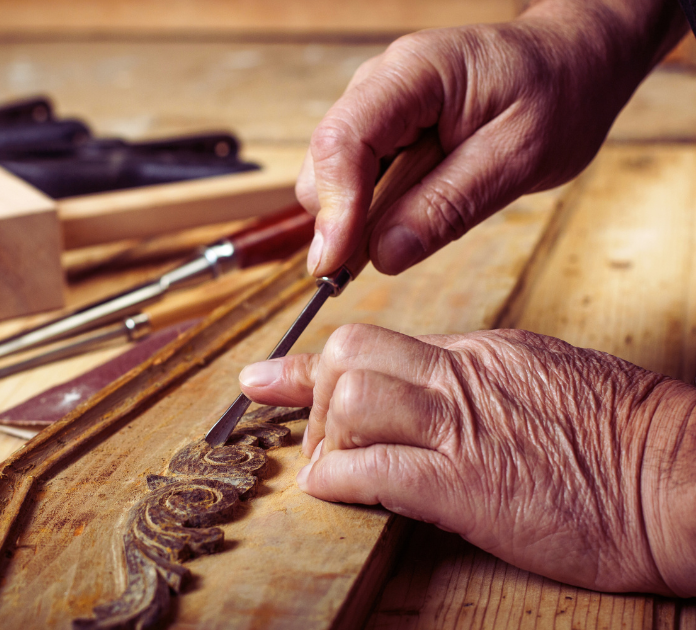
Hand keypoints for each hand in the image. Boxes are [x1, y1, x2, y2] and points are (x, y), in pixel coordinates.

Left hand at [239, 324, 695, 595]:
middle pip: (350, 355)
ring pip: (352, 399)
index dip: (309, 365)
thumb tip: (423, 395)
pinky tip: (337, 493)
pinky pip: (374, 468)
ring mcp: (463, 428)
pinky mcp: (467, 485)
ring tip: (334, 469)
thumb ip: (474, 383)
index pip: (374, 341)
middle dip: (314, 398)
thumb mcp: (540, 382)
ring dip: (324, 439)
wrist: (679, 478)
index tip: (265, 376)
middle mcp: (462, 377)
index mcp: (478, 353)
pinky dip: (339, 481)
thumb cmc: (619, 440)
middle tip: (320, 440)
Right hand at [298, 0, 686, 276]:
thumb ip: (449, 206)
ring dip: (355, 218)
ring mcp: (376, 107)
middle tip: (372, 268)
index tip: (334, 267)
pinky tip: (405, 221)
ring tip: (406, 238)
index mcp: (414, 74)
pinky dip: (369, 211)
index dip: (334, 209)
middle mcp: (380, 84)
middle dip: (339, 220)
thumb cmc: (557, 95)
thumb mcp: (520, 157)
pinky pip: (356, 179)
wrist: (572, 64)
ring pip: (332, 175)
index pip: (344, 141)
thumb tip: (383, 255)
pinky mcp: (383, 130)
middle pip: (324, 162)